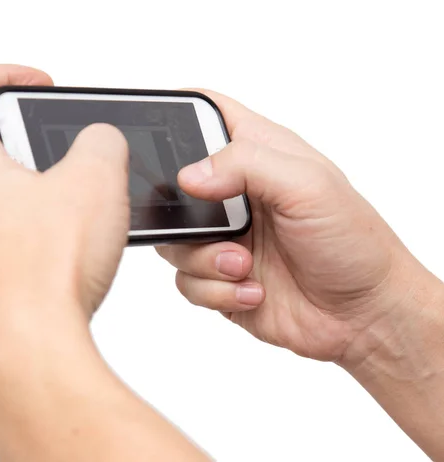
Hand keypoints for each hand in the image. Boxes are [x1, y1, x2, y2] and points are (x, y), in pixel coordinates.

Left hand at [0, 64, 130, 452]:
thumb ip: (101, 142)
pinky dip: (26, 247)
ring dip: (31, 203)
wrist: (27, 361)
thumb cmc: (45, 276)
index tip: (39, 85)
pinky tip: (60, 264)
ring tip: (74, 222)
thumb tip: (99, 143)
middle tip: (71, 167)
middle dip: (31, 151)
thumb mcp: (97, 181)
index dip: (5, 74)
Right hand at [157, 90, 432, 364]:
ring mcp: (224, 237)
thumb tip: (190, 174)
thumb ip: (247, 166)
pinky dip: (216, 290)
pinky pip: (186, 280)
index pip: (207, 114)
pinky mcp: (219, 276)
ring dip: (204, 259)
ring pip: (174, 240)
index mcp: (258, 155)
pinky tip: (253, 289)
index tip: (159, 136)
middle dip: (182, 212)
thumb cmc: (353, 243)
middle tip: (220, 227)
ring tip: (243, 265)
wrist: (362, 315)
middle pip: (173, 185)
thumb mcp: (308, 186)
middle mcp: (235, 194)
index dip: (181, 114)